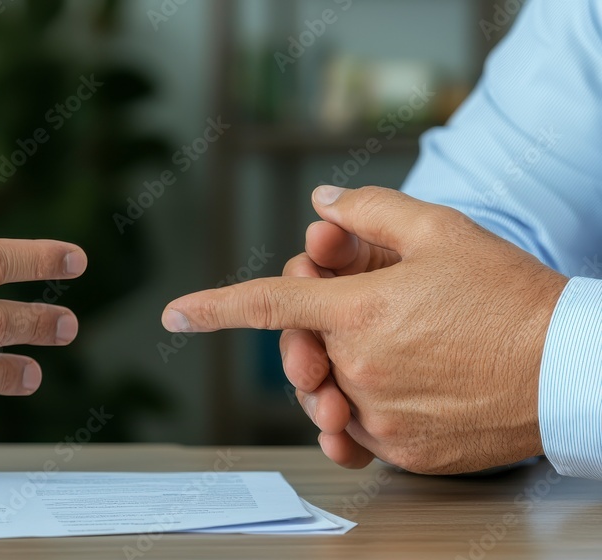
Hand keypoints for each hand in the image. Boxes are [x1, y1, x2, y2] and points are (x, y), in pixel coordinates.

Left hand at [162, 186, 567, 473]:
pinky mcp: (404, 452)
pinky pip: (358, 429)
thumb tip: (322, 203)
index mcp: (360, 312)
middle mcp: (360, 369)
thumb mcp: (443, 232)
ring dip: (341, 366)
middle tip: (344, 305)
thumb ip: (371, 211)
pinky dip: (366, 405)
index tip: (173, 316)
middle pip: (301, 349)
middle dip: (310, 329)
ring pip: (328, 390)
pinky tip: (396, 384)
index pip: (269, 306)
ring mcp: (381, 416)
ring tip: (387, 345)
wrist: (570, 365)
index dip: (212, 308)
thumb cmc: (508, 294)